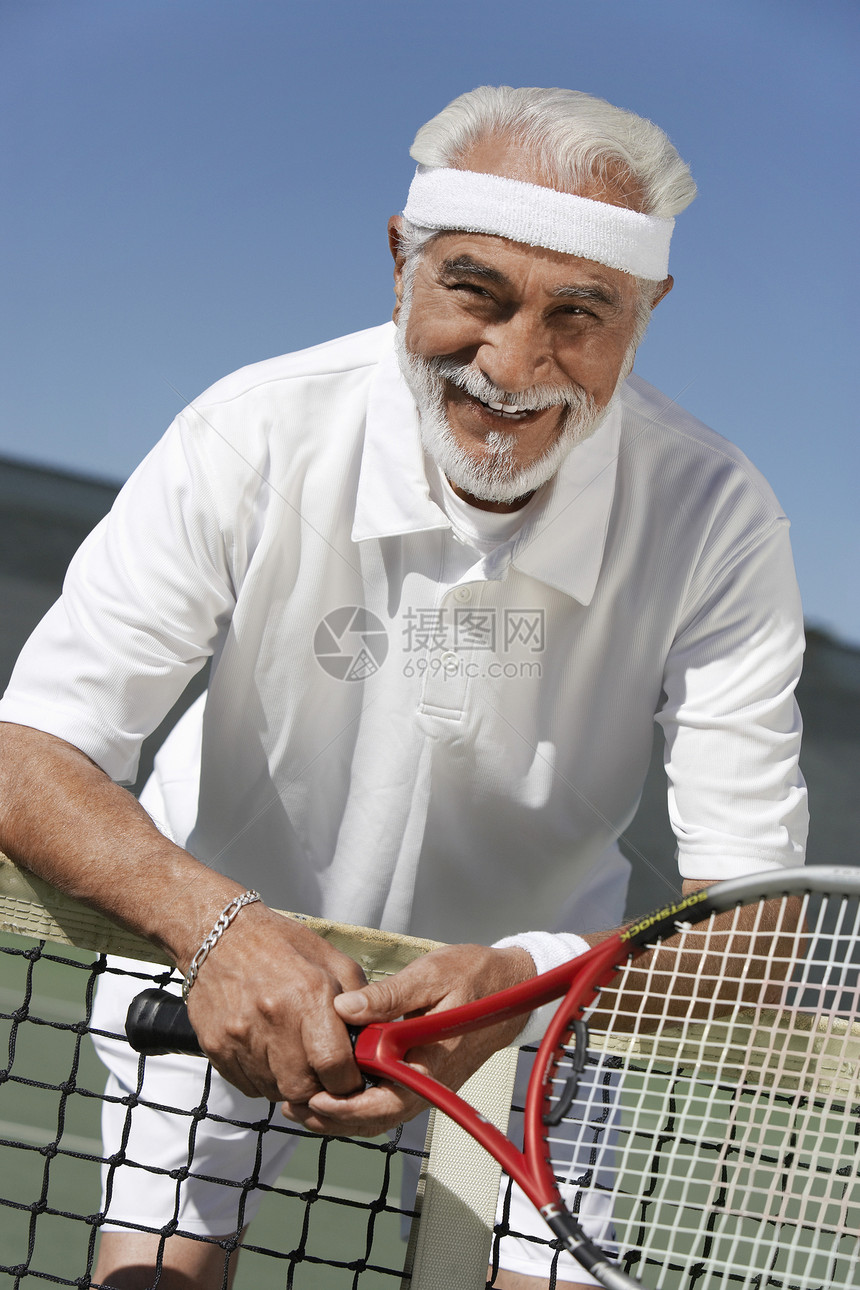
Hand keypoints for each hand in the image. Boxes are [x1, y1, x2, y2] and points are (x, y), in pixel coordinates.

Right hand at [185, 904, 367, 1103]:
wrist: (220, 935)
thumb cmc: (280, 944)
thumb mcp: (331, 959)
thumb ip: (360, 999)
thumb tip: (375, 1038)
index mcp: (307, 995)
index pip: (334, 1065)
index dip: (348, 1081)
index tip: (351, 1078)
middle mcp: (272, 1019)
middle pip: (303, 1088)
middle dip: (319, 1088)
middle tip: (323, 1073)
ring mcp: (240, 1036)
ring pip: (275, 1092)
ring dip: (291, 1084)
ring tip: (295, 1057)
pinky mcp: (216, 1047)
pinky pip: (248, 1086)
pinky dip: (264, 1079)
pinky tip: (269, 1053)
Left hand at [281, 942, 534, 1136]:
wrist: (512, 986)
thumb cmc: (475, 976)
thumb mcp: (430, 975)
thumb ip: (388, 995)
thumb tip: (342, 1008)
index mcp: (432, 1062)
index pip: (385, 1103)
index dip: (346, 1108)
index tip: (312, 1098)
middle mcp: (430, 1083)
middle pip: (377, 1119)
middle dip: (333, 1119)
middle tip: (292, 1106)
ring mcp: (428, 1085)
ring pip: (380, 1116)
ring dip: (342, 1116)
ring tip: (301, 1104)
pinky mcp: (424, 1078)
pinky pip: (388, 1102)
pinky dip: (358, 1104)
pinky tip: (332, 1090)